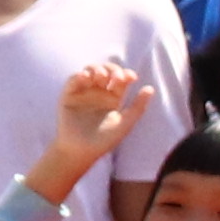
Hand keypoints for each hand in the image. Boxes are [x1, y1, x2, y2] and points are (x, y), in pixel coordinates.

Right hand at [25, 61, 149, 202]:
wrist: (81, 152)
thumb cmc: (103, 141)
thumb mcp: (124, 124)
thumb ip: (138, 107)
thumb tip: (150, 88)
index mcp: (113, 97)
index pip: (121, 79)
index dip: (126, 73)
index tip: (131, 77)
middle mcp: (98, 92)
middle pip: (106, 70)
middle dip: (113, 70)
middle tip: (116, 78)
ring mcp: (83, 92)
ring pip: (90, 70)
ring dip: (96, 69)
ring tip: (100, 77)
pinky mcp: (68, 94)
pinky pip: (73, 79)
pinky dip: (79, 75)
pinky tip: (85, 77)